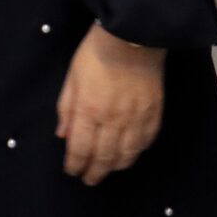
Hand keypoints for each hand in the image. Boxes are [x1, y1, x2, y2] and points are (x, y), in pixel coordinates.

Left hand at [56, 23, 164, 184]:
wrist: (133, 36)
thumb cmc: (96, 53)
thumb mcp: (72, 77)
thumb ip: (67, 108)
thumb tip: (63, 135)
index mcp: (89, 110)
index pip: (80, 149)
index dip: (75, 165)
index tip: (72, 171)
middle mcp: (113, 120)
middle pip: (104, 158)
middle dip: (94, 172)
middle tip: (89, 179)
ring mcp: (136, 118)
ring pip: (127, 155)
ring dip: (115, 167)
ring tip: (108, 169)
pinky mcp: (154, 113)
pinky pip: (146, 141)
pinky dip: (136, 152)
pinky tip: (129, 153)